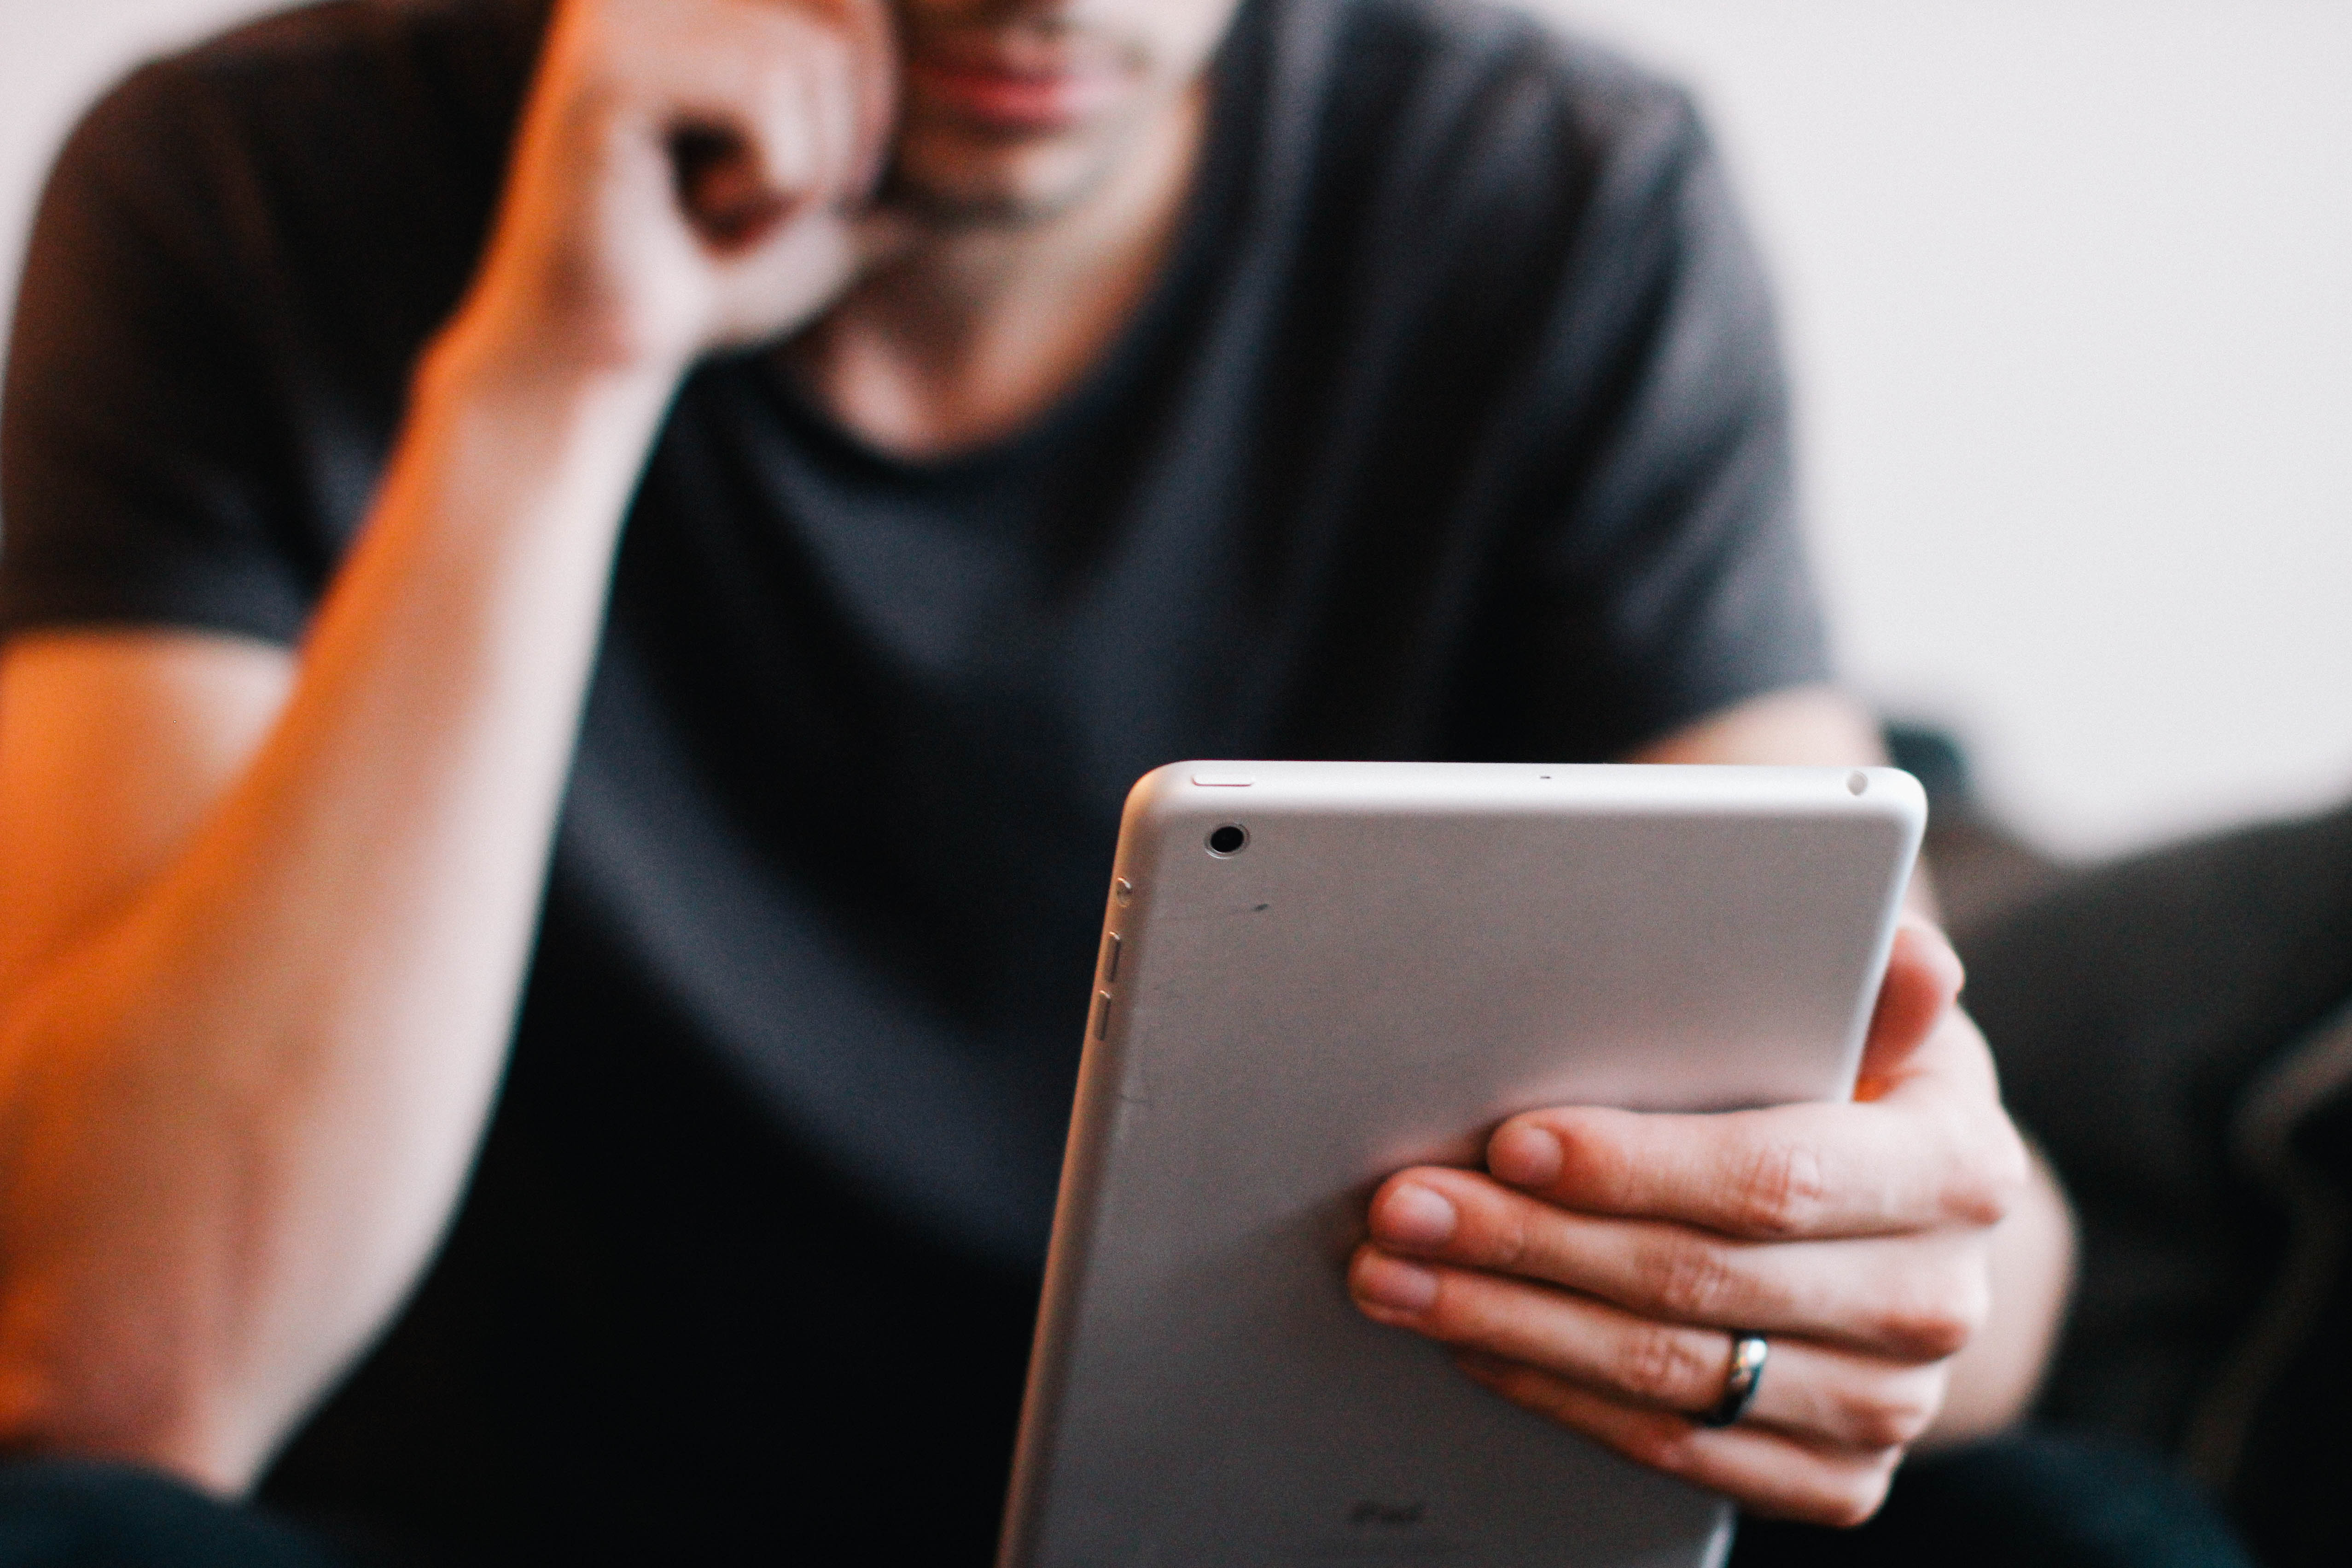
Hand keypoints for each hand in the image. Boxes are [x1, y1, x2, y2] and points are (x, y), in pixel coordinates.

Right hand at [451, 0, 907, 380]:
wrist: (611, 353)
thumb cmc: (717, 274)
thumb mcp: (845, 205)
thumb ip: (915, 153)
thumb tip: (1033, 125)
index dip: (883, 97)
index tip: (841, 185)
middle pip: (848, 9)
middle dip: (855, 134)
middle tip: (787, 206)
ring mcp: (621, 6)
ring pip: (810, 58)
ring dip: (805, 172)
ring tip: (731, 212)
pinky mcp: (606, 64)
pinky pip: (763, 98)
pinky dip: (767, 182)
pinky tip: (700, 213)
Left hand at [1347, 924, 2031, 1525]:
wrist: (1912, 1225)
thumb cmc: (1859, 1085)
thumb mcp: (1877, 1017)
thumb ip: (1871, 984)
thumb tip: (1903, 947)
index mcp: (1958, 1170)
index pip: (1773, 1176)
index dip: (1633, 1165)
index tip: (1511, 1142)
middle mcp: (1936, 1301)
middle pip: (1694, 1282)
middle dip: (1526, 1243)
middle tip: (1404, 1210)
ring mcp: (1891, 1404)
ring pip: (1667, 1377)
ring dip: (1512, 1325)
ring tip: (1394, 1277)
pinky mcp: (1840, 1480)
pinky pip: (1676, 1450)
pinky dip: (1560, 1399)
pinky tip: (1472, 1345)